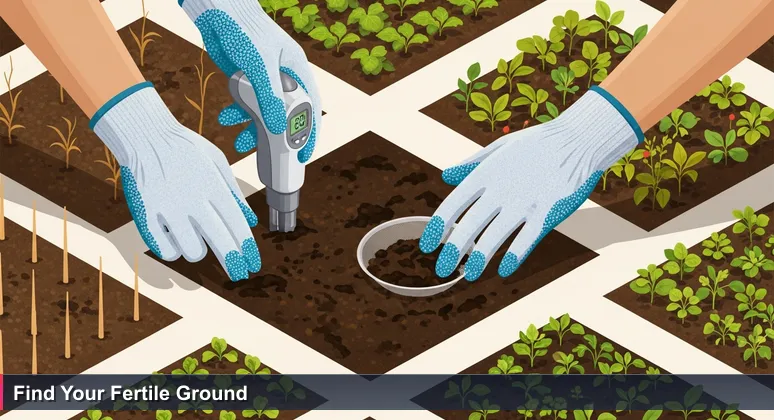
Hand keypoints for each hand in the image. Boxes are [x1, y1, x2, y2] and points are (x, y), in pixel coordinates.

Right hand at [92, 83, 259, 280]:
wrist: (145, 135)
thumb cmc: (186, 149)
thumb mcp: (218, 162)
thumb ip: (235, 194)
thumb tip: (251, 223)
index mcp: (213, 186)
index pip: (237, 225)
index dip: (247, 249)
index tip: (253, 265)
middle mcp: (192, 199)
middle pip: (220, 241)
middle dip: (233, 263)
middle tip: (239, 276)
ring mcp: (167, 208)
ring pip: (191, 251)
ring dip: (198, 251)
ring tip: (197, 242)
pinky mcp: (145, 215)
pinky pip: (164, 249)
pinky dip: (173, 251)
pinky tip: (176, 243)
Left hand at [180, 0, 321, 161]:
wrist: (217, 11)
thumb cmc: (245, 31)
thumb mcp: (259, 67)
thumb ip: (269, 99)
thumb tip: (279, 130)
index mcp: (297, 70)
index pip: (310, 107)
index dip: (309, 133)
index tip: (304, 155)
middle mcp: (283, 77)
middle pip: (286, 115)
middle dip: (278, 137)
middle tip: (273, 158)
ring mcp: (264, 80)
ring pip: (263, 113)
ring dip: (252, 130)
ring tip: (241, 144)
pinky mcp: (245, 80)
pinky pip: (245, 105)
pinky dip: (237, 115)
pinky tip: (226, 120)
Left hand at [419, 86, 642, 280]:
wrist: (578, 139)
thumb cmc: (538, 143)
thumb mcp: (501, 147)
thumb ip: (472, 163)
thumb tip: (445, 175)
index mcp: (487, 172)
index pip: (454, 203)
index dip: (438, 226)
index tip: (427, 245)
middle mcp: (502, 188)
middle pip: (470, 224)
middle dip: (454, 250)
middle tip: (442, 269)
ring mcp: (525, 201)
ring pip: (495, 236)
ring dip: (479, 258)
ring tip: (470, 275)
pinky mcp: (548, 211)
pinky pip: (527, 239)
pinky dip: (515, 256)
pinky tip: (504, 270)